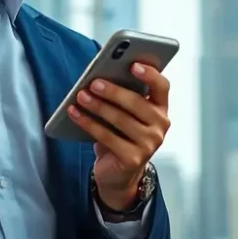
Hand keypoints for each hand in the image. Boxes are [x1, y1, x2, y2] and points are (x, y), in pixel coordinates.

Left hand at [69, 63, 170, 209]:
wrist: (118, 174)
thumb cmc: (120, 135)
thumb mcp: (126, 115)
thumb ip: (123, 97)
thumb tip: (101, 77)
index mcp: (160, 109)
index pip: (162, 86)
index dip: (150, 74)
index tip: (133, 64)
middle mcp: (160, 126)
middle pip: (137, 103)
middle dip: (113, 91)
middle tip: (94, 82)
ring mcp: (149, 144)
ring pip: (120, 119)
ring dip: (97, 106)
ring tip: (80, 96)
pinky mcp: (133, 159)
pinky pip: (107, 137)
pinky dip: (88, 123)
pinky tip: (75, 113)